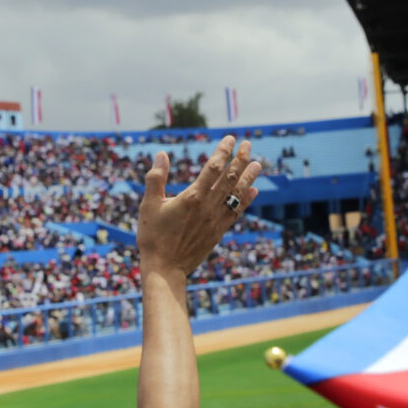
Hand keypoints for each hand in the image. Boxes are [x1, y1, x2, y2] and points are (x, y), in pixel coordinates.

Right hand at [136, 136, 265, 280]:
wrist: (165, 269)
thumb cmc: (153, 237)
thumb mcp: (149, 205)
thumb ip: (156, 178)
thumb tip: (162, 154)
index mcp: (192, 197)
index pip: (212, 168)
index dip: (223, 152)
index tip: (231, 139)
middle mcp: (208, 207)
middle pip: (229, 178)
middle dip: (240, 159)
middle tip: (248, 144)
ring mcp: (215, 220)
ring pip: (236, 194)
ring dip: (248, 177)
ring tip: (258, 164)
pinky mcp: (218, 232)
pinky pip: (236, 212)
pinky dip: (246, 200)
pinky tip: (254, 190)